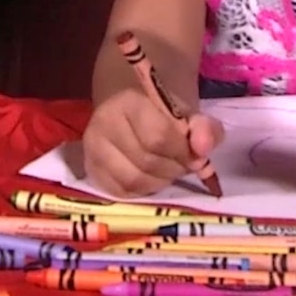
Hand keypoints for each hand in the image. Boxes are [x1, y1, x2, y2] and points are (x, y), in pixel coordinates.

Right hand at [83, 87, 225, 196]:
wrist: (128, 114)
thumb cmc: (159, 115)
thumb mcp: (186, 115)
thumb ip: (204, 129)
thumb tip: (203, 149)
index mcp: (129, 102)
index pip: (158, 136)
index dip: (183, 153)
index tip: (196, 156)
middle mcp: (104, 123)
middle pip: (147, 161)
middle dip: (174, 169)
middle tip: (182, 164)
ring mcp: (93, 149)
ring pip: (135, 180)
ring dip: (160, 182)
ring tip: (167, 171)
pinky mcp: (91, 171)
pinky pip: (123, 193)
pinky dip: (143, 191)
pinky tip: (150, 178)